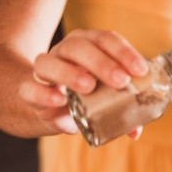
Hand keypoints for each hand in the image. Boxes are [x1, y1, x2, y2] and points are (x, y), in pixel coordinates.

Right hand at [19, 29, 147, 135]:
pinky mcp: (31, 90)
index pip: (105, 39)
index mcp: (88, 46)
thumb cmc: (84, 96)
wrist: (49, 106)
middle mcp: (65, 52)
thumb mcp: (105, 99)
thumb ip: (122, 110)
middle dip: (102, 63)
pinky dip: (44, 93)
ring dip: (71, 73)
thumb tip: (135, 131)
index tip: (140, 70)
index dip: (124, 52)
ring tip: (89, 86)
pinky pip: (31, 88)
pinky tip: (60, 99)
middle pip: (80, 47)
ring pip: (52, 62)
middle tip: (121, 80)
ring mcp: (46, 69)